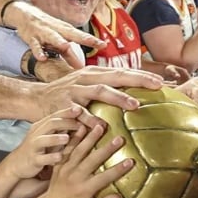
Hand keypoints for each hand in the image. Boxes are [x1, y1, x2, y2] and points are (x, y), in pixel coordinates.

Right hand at [6, 2, 102, 66]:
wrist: (25, 14)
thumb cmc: (46, 29)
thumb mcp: (58, 41)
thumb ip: (69, 55)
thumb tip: (81, 68)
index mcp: (66, 31)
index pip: (83, 36)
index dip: (94, 41)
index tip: (105, 45)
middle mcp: (58, 30)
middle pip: (73, 34)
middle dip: (85, 39)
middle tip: (97, 44)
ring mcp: (45, 33)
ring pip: (54, 37)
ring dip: (60, 42)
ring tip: (67, 46)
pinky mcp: (32, 37)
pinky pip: (35, 45)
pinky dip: (38, 51)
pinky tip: (42, 58)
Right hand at [6, 105, 96, 178]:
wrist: (18, 163)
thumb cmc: (37, 149)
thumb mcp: (47, 136)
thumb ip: (61, 130)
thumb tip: (80, 123)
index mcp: (41, 126)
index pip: (54, 116)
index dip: (67, 112)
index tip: (79, 109)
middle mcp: (36, 134)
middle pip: (50, 125)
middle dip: (65, 123)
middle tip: (79, 124)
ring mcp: (34, 147)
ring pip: (43, 140)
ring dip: (55, 138)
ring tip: (67, 138)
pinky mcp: (33, 160)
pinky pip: (41, 158)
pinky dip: (50, 157)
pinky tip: (59, 157)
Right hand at [35, 67, 163, 118]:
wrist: (36, 98)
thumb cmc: (67, 94)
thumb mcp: (87, 84)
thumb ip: (106, 85)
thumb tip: (133, 89)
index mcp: (94, 73)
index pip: (122, 71)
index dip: (142, 75)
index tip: (162, 81)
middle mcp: (86, 78)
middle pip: (116, 76)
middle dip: (137, 80)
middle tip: (157, 85)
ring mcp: (74, 90)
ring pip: (100, 90)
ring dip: (118, 97)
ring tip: (134, 105)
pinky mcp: (63, 104)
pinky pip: (79, 112)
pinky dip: (90, 119)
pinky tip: (101, 126)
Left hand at [35, 120, 134, 197]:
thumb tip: (118, 197)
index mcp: (84, 190)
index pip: (105, 178)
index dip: (119, 170)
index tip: (131, 161)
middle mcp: (75, 177)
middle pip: (93, 160)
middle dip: (107, 149)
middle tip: (119, 138)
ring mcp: (66, 169)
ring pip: (79, 150)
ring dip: (90, 137)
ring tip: (100, 126)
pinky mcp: (59, 164)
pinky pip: (67, 149)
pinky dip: (74, 138)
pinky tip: (81, 126)